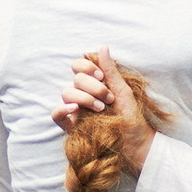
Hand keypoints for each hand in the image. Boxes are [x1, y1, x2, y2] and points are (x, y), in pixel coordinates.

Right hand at [50, 47, 155, 171]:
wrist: (136, 145)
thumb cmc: (133, 118)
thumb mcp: (123, 91)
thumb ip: (110, 71)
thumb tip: (103, 46)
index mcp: (95, 84)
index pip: (79, 67)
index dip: (87, 67)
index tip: (102, 77)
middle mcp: (83, 95)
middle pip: (75, 80)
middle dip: (93, 87)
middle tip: (108, 99)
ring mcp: (77, 111)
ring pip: (66, 93)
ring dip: (84, 97)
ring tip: (100, 109)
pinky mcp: (72, 127)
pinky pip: (56, 115)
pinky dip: (62, 109)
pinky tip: (74, 109)